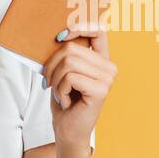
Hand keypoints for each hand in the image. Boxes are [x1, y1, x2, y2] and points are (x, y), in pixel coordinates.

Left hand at [42, 18, 116, 150]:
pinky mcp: (101, 90)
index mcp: (102, 60)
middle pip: (72, 48)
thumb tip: (57, 34)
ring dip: (55, 80)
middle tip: (50, 82)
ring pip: (68, 62)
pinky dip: (59, 90)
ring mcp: (107, 79)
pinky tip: (65, 101)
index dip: (79, 26)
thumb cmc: (65, 101)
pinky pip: (70, 77)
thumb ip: (66, 53)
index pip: (99, 30)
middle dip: (52, 65)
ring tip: (59, 92)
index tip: (61, 36)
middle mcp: (109, 67)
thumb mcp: (63, 72)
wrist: (68, 130)